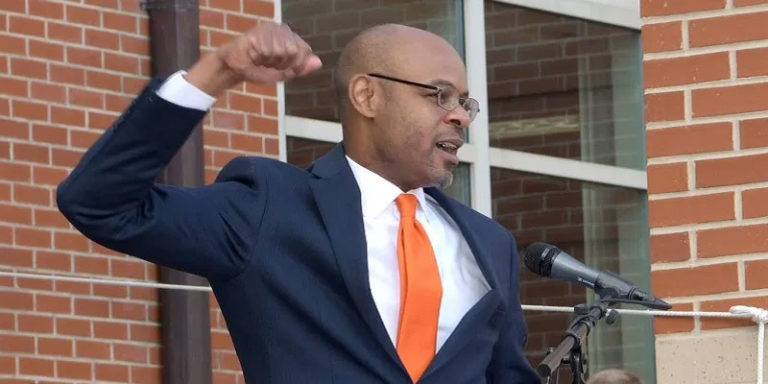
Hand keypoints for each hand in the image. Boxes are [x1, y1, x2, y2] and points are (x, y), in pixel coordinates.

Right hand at [187, 22, 321, 95]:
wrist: (234, 69)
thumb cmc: (258, 70)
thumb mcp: (283, 73)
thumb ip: (301, 68)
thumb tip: (319, 63)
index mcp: (291, 38)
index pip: (306, 51)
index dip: (295, 65)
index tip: (280, 67)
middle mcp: (283, 30)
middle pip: (297, 52)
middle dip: (284, 64)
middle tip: (269, 63)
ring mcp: (272, 29)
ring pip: (284, 51)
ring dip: (272, 61)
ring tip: (261, 59)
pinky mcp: (261, 31)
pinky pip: (270, 50)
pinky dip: (262, 58)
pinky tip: (255, 55)